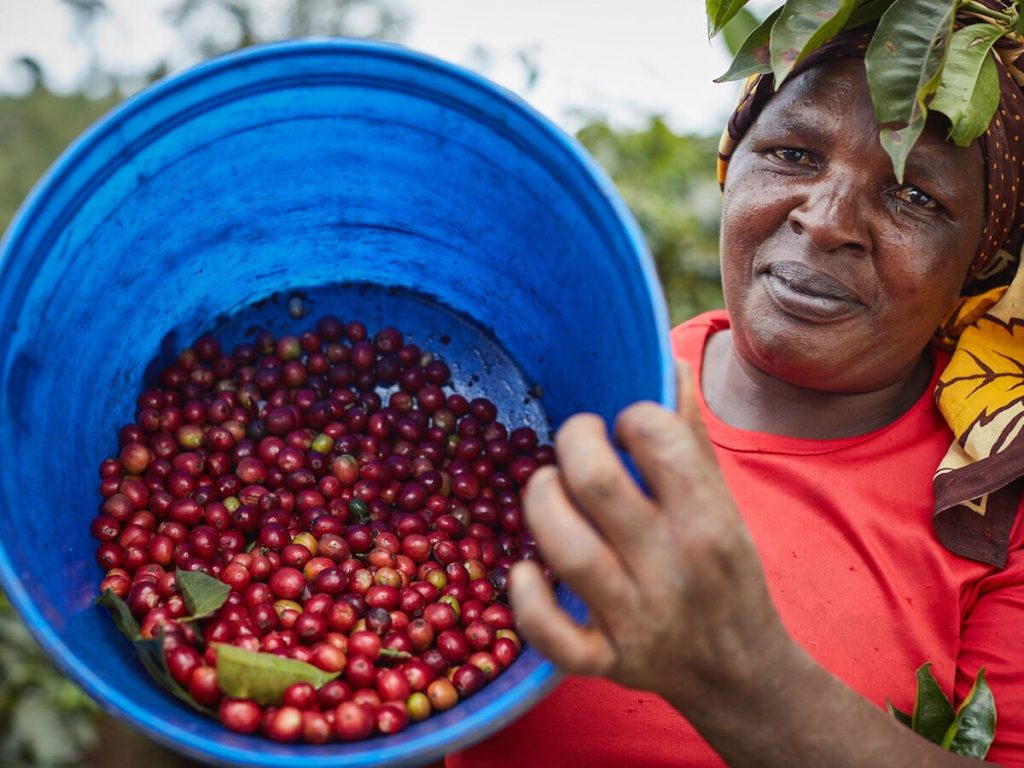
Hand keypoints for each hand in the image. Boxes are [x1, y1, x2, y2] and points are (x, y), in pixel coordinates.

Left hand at [509, 361, 791, 709]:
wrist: (739, 672)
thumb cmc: (724, 571)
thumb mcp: (722, 504)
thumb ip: (690, 437)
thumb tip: (669, 365)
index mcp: (708, 519)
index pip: (658, 438)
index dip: (631, 416)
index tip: (624, 425)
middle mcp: (673, 567)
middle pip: (596, 483)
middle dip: (571, 442)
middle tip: (575, 443)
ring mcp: (637, 619)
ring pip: (568, 551)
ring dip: (541, 503)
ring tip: (545, 487)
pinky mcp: (607, 661)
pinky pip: (554, 637)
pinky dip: (528, 601)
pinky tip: (524, 571)